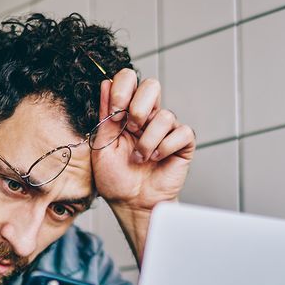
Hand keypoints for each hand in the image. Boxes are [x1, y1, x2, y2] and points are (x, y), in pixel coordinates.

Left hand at [92, 69, 195, 250]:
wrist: (131, 203)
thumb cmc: (116, 179)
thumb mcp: (101, 145)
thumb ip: (104, 114)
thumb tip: (105, 82)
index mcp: (127, 112)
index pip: (129, 80)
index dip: (122, 88)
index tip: (114, 113)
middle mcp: (148, 117)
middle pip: (152, 85)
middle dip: (138, 107)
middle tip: (130, 129)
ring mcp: (166, 130)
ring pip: (165, 115)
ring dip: (148, 141)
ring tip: (140, 158)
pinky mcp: (182, 144)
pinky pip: (181, 132)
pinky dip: (166, 147)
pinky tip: (157, 159)